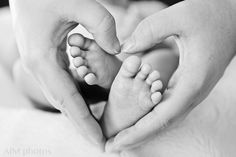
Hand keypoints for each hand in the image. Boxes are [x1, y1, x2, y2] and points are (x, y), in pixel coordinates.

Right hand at [9, 0, 119, 147]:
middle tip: (102, 142)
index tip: (100, 142)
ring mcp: (42, 64)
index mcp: (43, 59)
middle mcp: (40, 67)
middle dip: (83, 124)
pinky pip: (63, 84)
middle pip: (64, 104)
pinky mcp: (47, 59)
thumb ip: (102, 24)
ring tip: (97, 128)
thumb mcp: (77, 2)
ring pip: (63, 96)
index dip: (85, 123)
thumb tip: (118, 49)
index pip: (68, 101)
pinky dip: (76, 97)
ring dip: (80, 113)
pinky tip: (87, 104)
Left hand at [106, 0, 235, 151]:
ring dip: (144, 129)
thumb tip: (126, 50)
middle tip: (112, 146)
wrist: (231, 15)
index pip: (162, 116)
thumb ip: (149, 31)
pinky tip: (139, 118)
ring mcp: (193, 90)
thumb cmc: (210, 14)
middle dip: (137, 136)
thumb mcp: (179, 16)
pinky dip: (152, 117)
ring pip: (166, 118)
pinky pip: (168, 107)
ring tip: (121, 137)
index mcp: (192, 80)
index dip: (138, 132)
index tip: (117, 143)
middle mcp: (193, 91)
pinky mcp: (189, 85)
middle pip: (162, 123)